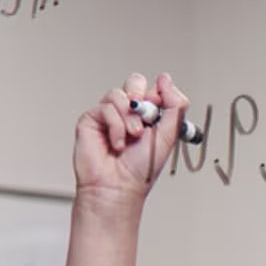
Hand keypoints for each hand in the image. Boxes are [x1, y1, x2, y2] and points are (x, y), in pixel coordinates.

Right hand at [72, 72, 189, 216]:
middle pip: (135, 81)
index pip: (155, 89)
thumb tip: (165, 78)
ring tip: (132, 137)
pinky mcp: (91, 119)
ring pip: (120, 94)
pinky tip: (117, 144)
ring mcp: (109, 115)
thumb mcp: (168, 135)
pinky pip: (106, 107)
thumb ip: (174, 106)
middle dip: (142, 97)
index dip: (160, 96)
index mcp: (148, 116)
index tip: (160, 112)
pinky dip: (116, 126)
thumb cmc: (141, 169)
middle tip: (145, 119)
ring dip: (130, 118)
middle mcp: (128, 113)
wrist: (118, 187)